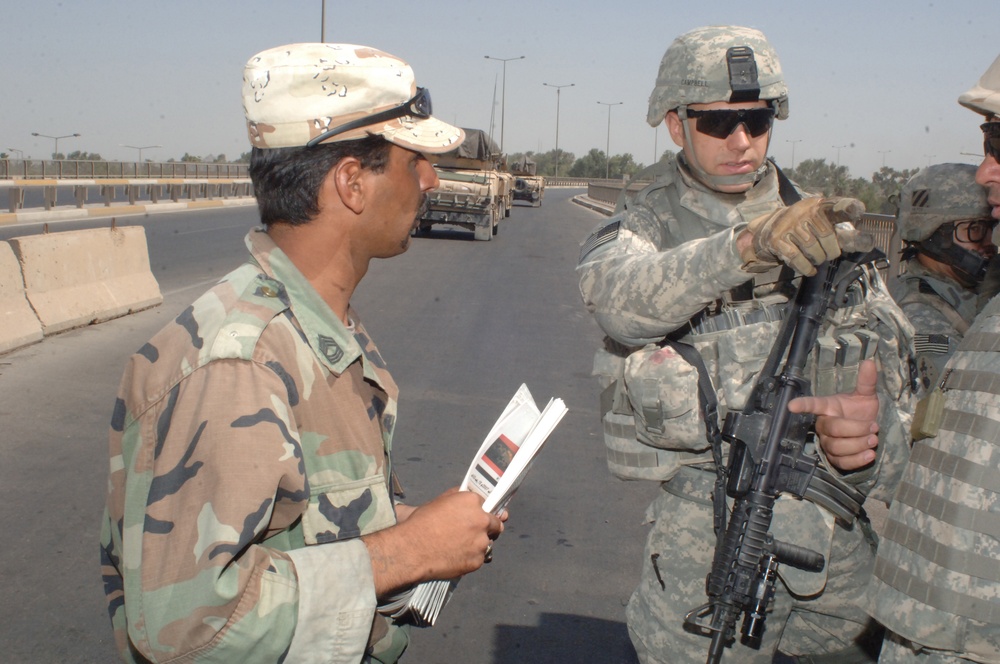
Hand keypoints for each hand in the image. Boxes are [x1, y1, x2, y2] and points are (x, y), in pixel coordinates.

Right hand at [363, 488, 503, 596]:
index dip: (481, 511)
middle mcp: (481, 520)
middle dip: (488, 527)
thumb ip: (457, 497)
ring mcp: (481, 542)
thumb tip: (467, 496)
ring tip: (460, 546)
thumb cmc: (421, 524)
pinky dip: (471, 558)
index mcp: (472, 502)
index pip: (487, 503)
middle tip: (473, 532)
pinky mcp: (477, 561)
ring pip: (487, 542)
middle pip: (495, 523)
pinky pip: (479, 558)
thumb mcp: (439, 501)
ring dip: (479, 544)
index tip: (478, 516)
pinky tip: (456, 556)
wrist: (411, 550)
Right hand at [741, 197, 865, 274]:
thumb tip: (869, 243)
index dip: (848, 208)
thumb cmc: (806, 229)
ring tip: (815, 257)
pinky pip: (798, 259)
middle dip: (831, 251)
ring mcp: (789, 225)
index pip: (836, 206)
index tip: (858, 211)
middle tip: (827, 252)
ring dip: (818, 259)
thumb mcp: (825, 227)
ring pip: (813, 250)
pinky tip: (810, 269)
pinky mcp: (777, 239)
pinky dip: (806, 268)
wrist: (770, 229)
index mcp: (819, 206)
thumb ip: (846, 236)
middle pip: (827, 237)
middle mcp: (804, 212)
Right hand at [787, 359, 879, 470]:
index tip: (791, 405)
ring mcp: (828, 443)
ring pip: (837, 447)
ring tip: (873, 439)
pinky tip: (870, 454)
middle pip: (833, 428)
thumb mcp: (865, 396)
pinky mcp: (835, 459)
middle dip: (856, 428)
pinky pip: (842, 462)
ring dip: (859, 444)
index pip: (813, 405)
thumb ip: (866, 382)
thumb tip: (870, 362)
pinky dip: (858, 459)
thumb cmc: (860, 412)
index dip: (803, 405)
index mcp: (828, 407)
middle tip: (874, 427)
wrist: (868, 432)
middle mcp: (824, 425)